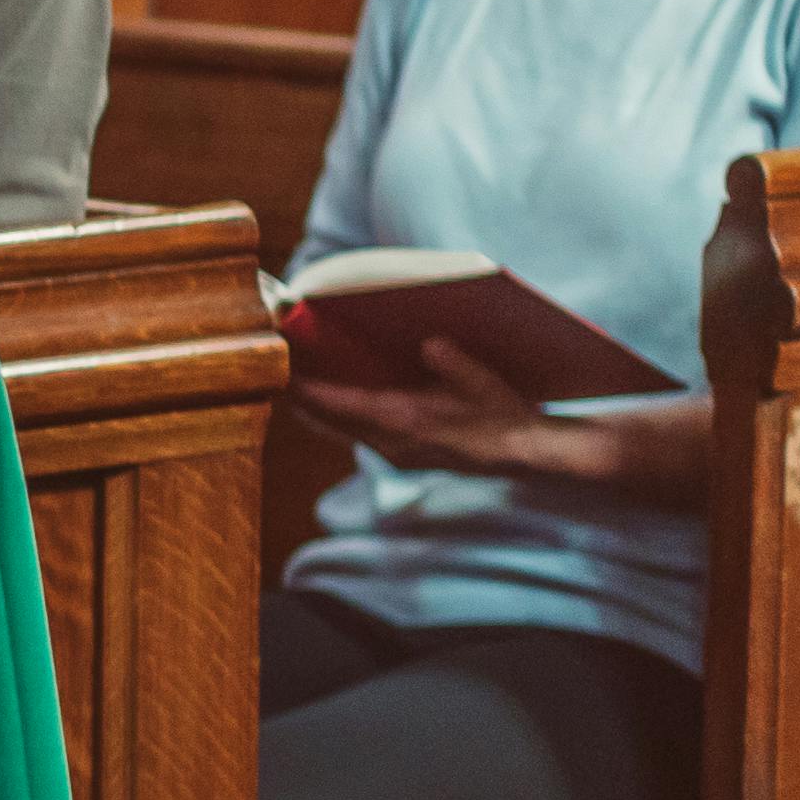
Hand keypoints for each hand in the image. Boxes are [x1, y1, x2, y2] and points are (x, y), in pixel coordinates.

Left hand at [290, 338, 548, 480]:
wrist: (524, 455)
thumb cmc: (502, 414)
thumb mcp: (482, 381)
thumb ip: (453, 363)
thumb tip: (430, 343)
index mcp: (402, 420)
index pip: (334, 404)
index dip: (301, 385)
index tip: (276, 363)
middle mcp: (389, 442)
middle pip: (324, 420)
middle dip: (299, 394)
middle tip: (276, 363)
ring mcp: (393, 453)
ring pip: (338, 430)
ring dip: (317, 407)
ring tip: (296, 378)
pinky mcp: (402, 456)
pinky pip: (356, 435)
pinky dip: (339, 416)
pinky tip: (337, 398)